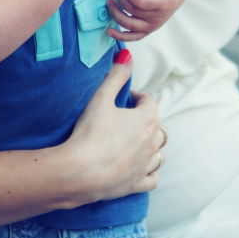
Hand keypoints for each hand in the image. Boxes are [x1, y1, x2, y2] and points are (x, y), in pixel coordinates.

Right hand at [62, 50, 167, 202]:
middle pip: (157, 127)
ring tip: (136, 143)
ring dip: (151, 146)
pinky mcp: (137, 183)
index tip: (125, 98)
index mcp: (147, 119)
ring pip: (159, 153)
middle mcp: (152, 142)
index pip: (149, 102)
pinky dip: (150, 171)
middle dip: (145, 121)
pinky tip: (140, 167)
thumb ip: (116, 75)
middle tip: (127, 120)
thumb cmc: (89, 133)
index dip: (137, 98)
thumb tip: (127, 54)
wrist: (79, 172)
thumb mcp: (101, 98)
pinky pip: (153, 177)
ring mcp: (146, 164)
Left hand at [105, 0, 187, 41]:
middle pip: (132, 9)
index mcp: (162, 2)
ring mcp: (152, 26)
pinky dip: (120, 36)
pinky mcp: (147, 31)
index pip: (141, 1)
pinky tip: (109, 31)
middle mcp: (158, 17)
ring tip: (109, 1)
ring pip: (128, 24)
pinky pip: (132, 37)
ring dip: (115, 13)